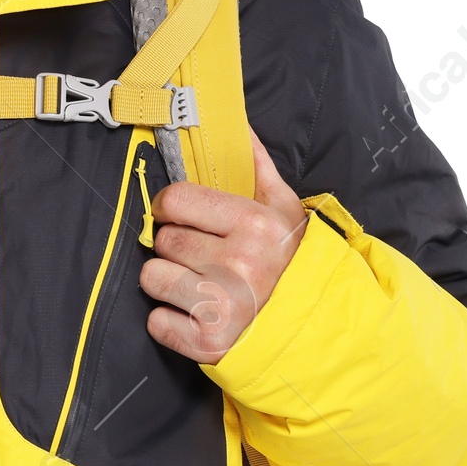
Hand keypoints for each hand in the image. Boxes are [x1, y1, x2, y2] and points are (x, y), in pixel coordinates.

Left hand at [140, 130, 307, 364]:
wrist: (315, 329)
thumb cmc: (290, 262)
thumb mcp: (283, 209)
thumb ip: (255, 165)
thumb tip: (234, 122)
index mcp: (255, 225)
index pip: (175, 200)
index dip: (171, 207)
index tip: (181, 216)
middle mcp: (239, 264)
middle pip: (162, 240)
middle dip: (174, 246)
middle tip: (200, 255)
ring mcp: (223, 307)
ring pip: (152, 278)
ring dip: (167, 281)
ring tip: (198, 284)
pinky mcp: (209, 343)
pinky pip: (156, 322)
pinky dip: (170, 321)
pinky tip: (197, 315)